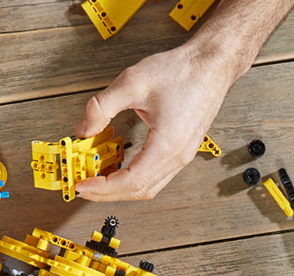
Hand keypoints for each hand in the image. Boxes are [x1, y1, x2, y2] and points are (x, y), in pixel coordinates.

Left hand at [72, 43, 238, 201]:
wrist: (211, 64)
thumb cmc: (182, 71)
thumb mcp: (131, 83)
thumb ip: (101, 107)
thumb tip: (83, 130)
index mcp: (168, 143)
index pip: (131, 181)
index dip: (103, 188)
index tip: (83, 185)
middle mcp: (179, 155)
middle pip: (140, 190)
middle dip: (107, 193)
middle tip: (84, 186)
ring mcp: (184, 155)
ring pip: (149, 186)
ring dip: (121, 187)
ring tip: (98, 178)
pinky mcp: (183, 150)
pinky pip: (157, 175)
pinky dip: (134, 178)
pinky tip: (120, 166)